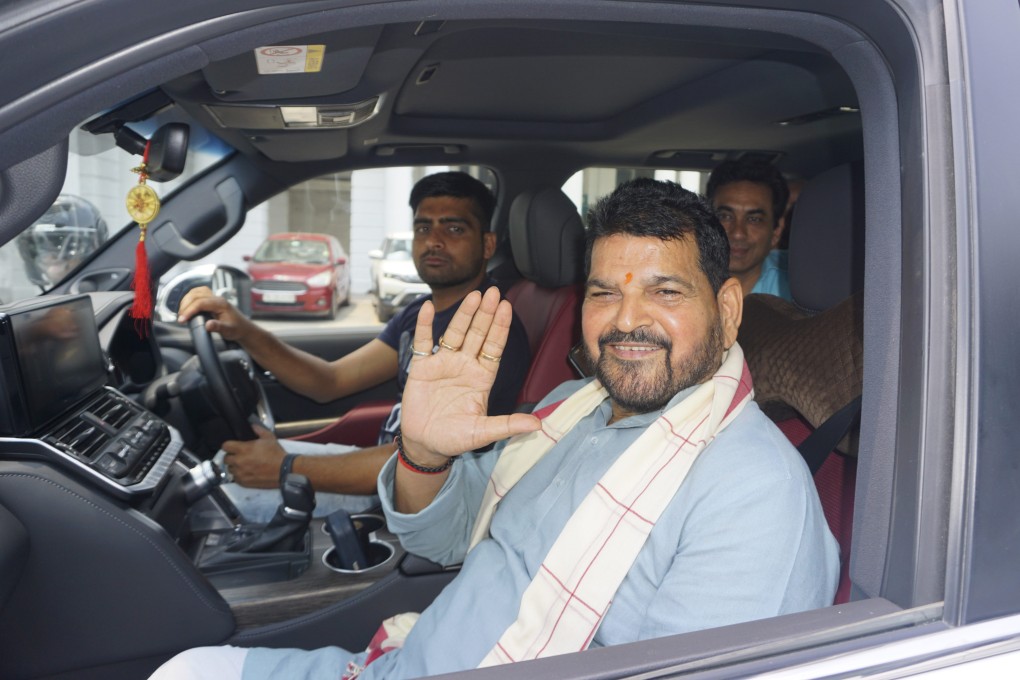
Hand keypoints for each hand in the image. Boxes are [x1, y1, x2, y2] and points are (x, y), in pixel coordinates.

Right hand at [177, 286, 252, 341]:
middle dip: (185, 306)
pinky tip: (186, 307)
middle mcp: (217, 298)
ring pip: (196, 292)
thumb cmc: (236, 329)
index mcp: (221, 304)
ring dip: (186, 300)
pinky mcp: (211, 300)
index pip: (200, 303)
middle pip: (196, 295)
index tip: (182, 320)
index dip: (189, 310)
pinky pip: (198, 293)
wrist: (243, 328)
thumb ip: (218, 327)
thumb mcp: (229, 331)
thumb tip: (208, 325)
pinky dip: (189, 298)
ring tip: (182, 313)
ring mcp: (214, 297)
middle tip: (180, 318)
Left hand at [222, 424, 285, 488]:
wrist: (283, 470)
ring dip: (234, 466)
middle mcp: (239, 461)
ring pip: (230, 469)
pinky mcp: (244, 482)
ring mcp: (240, 473)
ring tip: (243, 465)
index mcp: (243, 449)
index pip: (225, 446)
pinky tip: (246, 472)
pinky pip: (235, 478)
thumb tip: (253, 426)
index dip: (229, 445)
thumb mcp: (269, 438)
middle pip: (225, 459)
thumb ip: (259, 430)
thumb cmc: (276, 454)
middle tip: (239, 456)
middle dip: (231, 456)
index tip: (233, 446)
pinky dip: (239, 475)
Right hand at [398, 287, 540, 464]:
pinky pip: (423, 343)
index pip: (494, 346)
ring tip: (473, 296)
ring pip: (454, 333)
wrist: (425, 444)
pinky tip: (429, 308)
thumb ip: (507, 425)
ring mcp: (443, 364)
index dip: (500, 327)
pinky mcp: (421, 368)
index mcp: (481, 377)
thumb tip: (537, 425)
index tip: (507, 307)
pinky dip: (425, 325)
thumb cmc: (454, 438)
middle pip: (477, 334)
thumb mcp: (482, 432)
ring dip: (463, 314)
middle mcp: (464, 366)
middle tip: (494, 292)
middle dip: (486, 314)